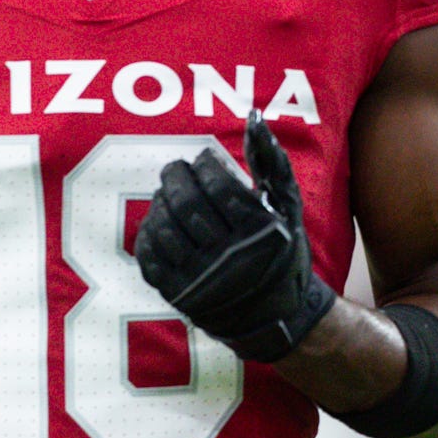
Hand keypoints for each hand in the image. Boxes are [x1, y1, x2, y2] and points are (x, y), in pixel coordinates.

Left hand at [134, 111, 337, 362]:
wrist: (276, 317)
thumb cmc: (283, 253)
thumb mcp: (288, 208)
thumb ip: (272, 162)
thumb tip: (254, 119)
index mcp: (259, 233)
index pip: (218, 186)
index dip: (204, 165)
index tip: (204, 159)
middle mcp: (230, 258)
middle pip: (186, 205)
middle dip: (175, 178)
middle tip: (176, 170)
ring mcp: (202, 281)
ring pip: (164, 229)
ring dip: (160, 203)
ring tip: (167, 194)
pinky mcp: (179, 297)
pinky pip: (149, 258)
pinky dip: (148, 234)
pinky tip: (159, 222)